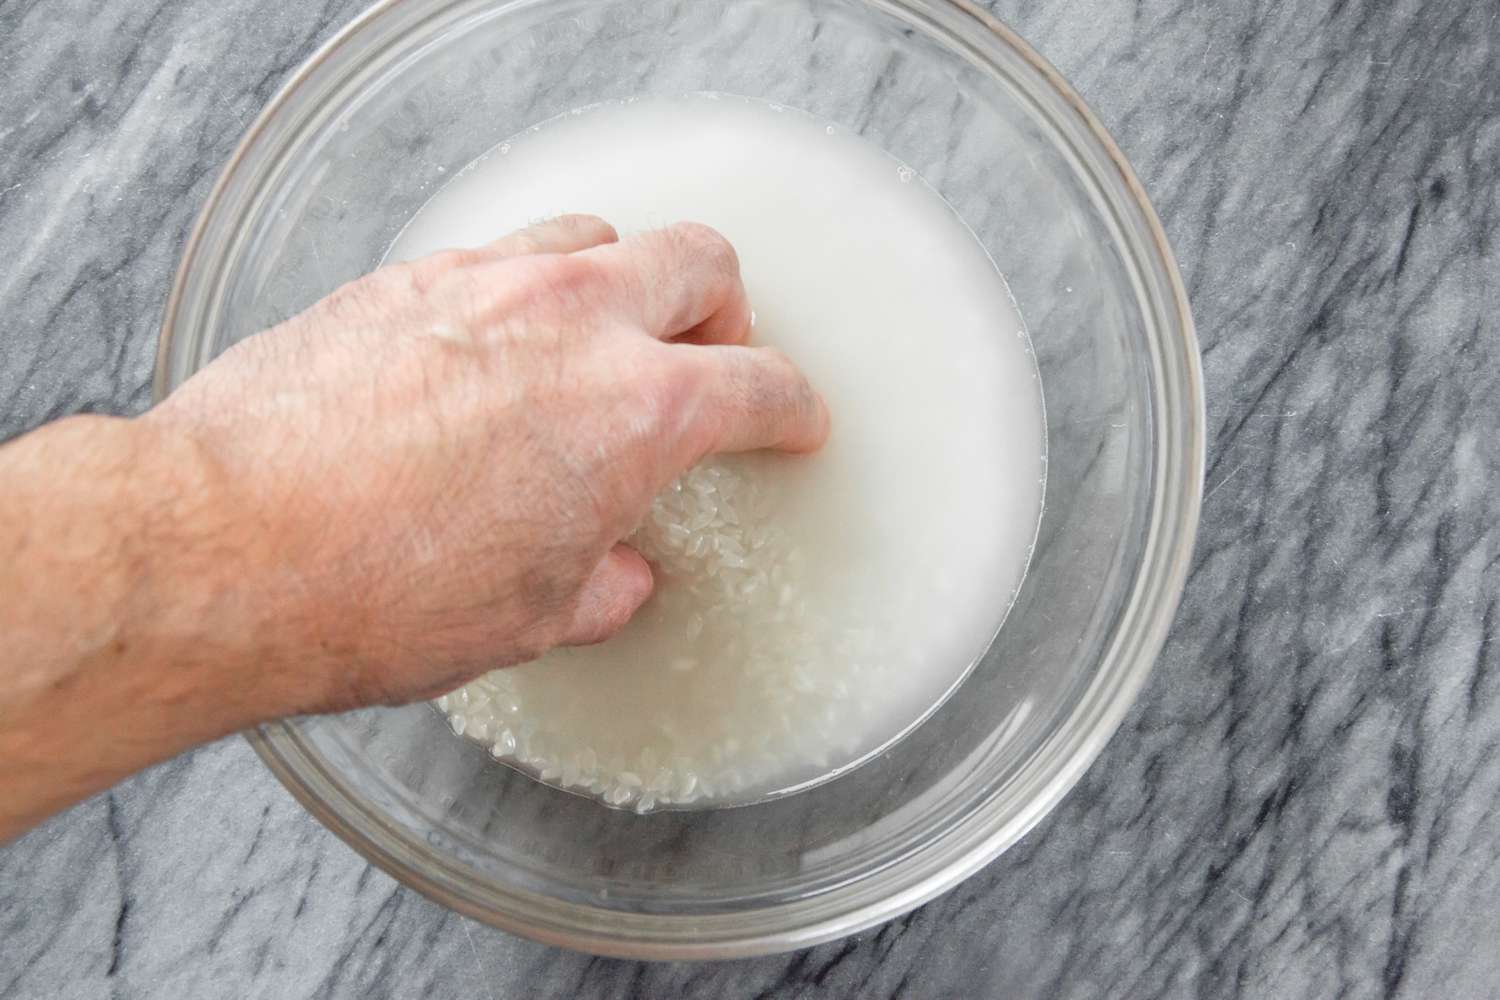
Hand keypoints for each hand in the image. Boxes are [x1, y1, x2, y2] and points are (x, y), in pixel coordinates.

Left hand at [147, 215, 828, 713]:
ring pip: (595, 236)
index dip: (793, 407)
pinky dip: (523, 293)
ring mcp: (484, 284)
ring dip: (622, 284)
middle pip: (699, 260)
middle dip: (726, 309)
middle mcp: (572, 321)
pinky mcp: (401, 279)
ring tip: (601, 342)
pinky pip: (495, 255)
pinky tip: (494, 350)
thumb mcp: (530, 616)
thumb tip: (622, 576)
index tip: (794, 419)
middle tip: (712, 358)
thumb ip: (604, 582)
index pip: (761, 383)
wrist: (222, 549)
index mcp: (636, 409)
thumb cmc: (376, 592)